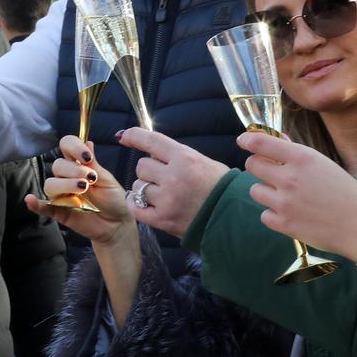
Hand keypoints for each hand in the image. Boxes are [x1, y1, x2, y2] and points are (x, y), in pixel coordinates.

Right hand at [23, 135, 130, 244]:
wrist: (117, 224)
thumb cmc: (113, 199)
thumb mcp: (107, 180)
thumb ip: (94, 164)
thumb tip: (88, 142)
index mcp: (79, 165)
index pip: (66, 146)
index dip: (73, 147)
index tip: (86, 157)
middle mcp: (67, 177)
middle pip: (57, 165)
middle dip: (73, 170)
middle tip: (90, 179)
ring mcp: (62, 195)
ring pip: (50, 184)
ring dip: (65, 184)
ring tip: (82, 190)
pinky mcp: (59, 212)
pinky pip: (43, 207)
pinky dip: (35, 204)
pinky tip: (30, 200)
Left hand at [116, 128, 230, 238]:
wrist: (233, 219)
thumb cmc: (220, 189)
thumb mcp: (202, 162)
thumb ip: (176, 156)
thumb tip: (150, 148)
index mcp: (186, 159)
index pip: (152, 141)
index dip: (134, 136)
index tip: (123, 136)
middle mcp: (174, 177)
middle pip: (142, 166)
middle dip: (149, 170)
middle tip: (163, 177)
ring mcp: (167, 200)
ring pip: (137, 186)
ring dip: (145, 188)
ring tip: (162, 193)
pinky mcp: (162, 220)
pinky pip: (135, 207)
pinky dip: (135, 203)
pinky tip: (142, 202)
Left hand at [238, 130, 356, 257]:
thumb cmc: (350, 194)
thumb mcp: (326, 165)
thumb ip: (299, 156)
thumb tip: (279, 143)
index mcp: (302, 158)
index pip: (261, 143)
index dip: (248, 141)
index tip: (243, 141)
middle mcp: (289, 178)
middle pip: (252, 165)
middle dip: (258, 166)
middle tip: (268, 172)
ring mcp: (284, 202)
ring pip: (255, 191)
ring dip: (265, 191)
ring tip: (284, 196)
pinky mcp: (284, 224)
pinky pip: (264, 215)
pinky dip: (272, 214)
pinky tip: (288, 214)